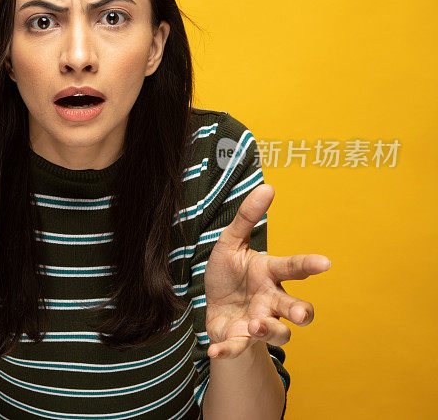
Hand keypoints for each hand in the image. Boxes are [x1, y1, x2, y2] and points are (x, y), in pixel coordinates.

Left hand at [203, 184, 330, 358]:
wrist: (214, 305)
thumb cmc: (229, 273)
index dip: (308, 265)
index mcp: (270, 274)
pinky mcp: (239, 339)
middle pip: (296, 308)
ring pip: (277, 332)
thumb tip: (268, 186)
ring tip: (255, 323)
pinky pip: (237, 347)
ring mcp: (258, 322)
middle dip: (301, 311)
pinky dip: (228, 350)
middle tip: (299, 313)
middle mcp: (271, 300)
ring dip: (269, 330)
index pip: (293, 268)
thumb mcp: (230, 242)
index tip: (324, 262)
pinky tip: (214, 351)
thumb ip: (247, 217)